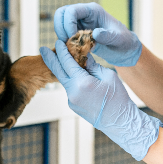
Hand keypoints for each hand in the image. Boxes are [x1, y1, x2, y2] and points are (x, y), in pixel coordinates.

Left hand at [41, 40, 160, 159]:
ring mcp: (71, 101)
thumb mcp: (108, 76)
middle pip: (58, 72)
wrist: (120, 122)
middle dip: (50, 59)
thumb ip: (93, 65)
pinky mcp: (73, 106)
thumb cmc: (118, 98)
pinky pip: (70, 89)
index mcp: (82, 83)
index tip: (59, 41)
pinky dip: (72, 81)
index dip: (62, 51)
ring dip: (63, 70)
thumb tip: (84, 56)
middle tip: (42, 48)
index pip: (68, 62)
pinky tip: (78, 77)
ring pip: (65, 81)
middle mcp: (73, 92)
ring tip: (65, 60)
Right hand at [53, 2, 141, 66]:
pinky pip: (64, 34)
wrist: (124, 50)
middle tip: (68, 43)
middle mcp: (84, 14)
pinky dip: (64, 42)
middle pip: (61, 13)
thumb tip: (95, 33)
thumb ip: (108, 36)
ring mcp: (79, 23)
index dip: (68, 23)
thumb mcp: (119, 39)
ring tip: (71, 47)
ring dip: (61, 35)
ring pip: (60, 23)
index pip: (72, 10)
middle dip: (61, 28)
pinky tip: (73, 51)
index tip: (74, 38)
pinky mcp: (77, 32)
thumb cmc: (124, 42)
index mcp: (93, 11)